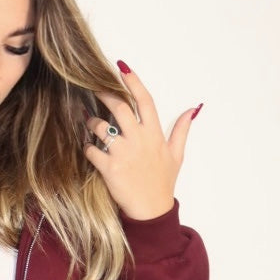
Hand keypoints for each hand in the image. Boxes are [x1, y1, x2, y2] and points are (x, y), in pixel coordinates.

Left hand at [83, 63, 200, 220]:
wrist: (151, 211)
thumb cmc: (162, 183)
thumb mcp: (176, 155)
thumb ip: (182, 130)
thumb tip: (193, 110)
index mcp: (155, 134)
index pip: (144, 100)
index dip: (133, 82)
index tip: (122, 68)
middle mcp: (139, 140)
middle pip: (119, 107)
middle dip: (104, 94)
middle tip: (94, 88)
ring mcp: (123, 153)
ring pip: (101, 127)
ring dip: (92, 121)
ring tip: (89, 121)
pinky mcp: (110, 168)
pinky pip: (92, 150)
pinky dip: (86, 146)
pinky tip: (86, 145)